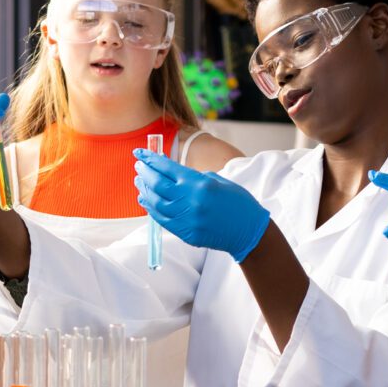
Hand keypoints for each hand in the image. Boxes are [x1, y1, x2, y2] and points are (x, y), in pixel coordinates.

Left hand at [135, 150, 270, 259]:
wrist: (248, 230)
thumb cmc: (237, 202)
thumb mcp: (217, 180)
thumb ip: (193, 177)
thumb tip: (171, 173)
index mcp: (199, 183)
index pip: (167, 168)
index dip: (151, 159)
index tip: (139, 153)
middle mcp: (190, 200)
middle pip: (157, 184)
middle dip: (145, 172)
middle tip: (138, 166)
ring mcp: (187, 218)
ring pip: (156, 202)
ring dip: (145, 190)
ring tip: (139, 181)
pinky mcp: (186, 233)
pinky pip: (162, 219)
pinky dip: (151, 208)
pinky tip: (145, 199)